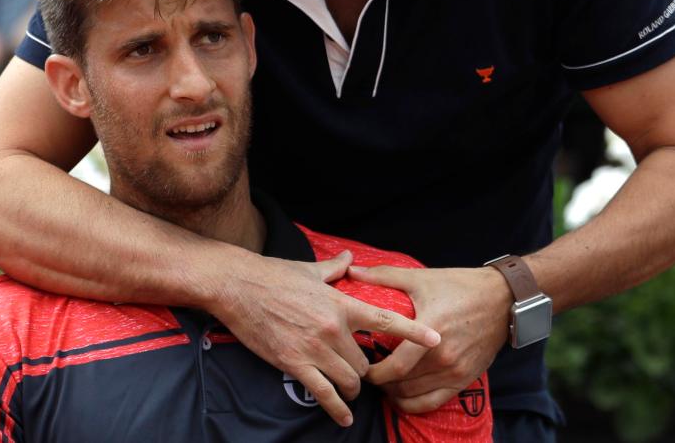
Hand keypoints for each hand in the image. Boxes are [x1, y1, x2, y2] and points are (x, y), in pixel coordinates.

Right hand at [211, 250, 441, 426]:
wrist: (238, 287)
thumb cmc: (274, 275)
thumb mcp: (310, 269)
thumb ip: (336, 268)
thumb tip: (351, 257)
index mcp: (340, 303)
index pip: (385, 321)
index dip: (413, 332)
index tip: (436, 339)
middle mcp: (332, 329)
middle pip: (365, 362)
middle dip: (366, 369)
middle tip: (362, 370)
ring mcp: (313, 349)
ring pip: (349, 379)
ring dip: (353, 387)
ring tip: (352, 389)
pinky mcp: (294, 364)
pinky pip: (323, 393)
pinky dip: (336, 409)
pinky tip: (343, 417)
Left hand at [349, 265, 511, 412]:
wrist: (502, 298)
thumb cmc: (461, 286)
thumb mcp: (421, 278)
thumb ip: (384, 276)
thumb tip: (352, 272)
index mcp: (431, 330)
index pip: (395, 366)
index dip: (373, 373)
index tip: (360, 366)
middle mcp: (444, 356)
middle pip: (401, 384)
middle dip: (380, 382)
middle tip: (367, 372)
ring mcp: (456, 371)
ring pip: (414, 395)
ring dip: (394, 392)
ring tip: (382, 381)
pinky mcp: (465, 379)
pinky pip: (433, 402)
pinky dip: (413, 404)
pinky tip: (401, 396)